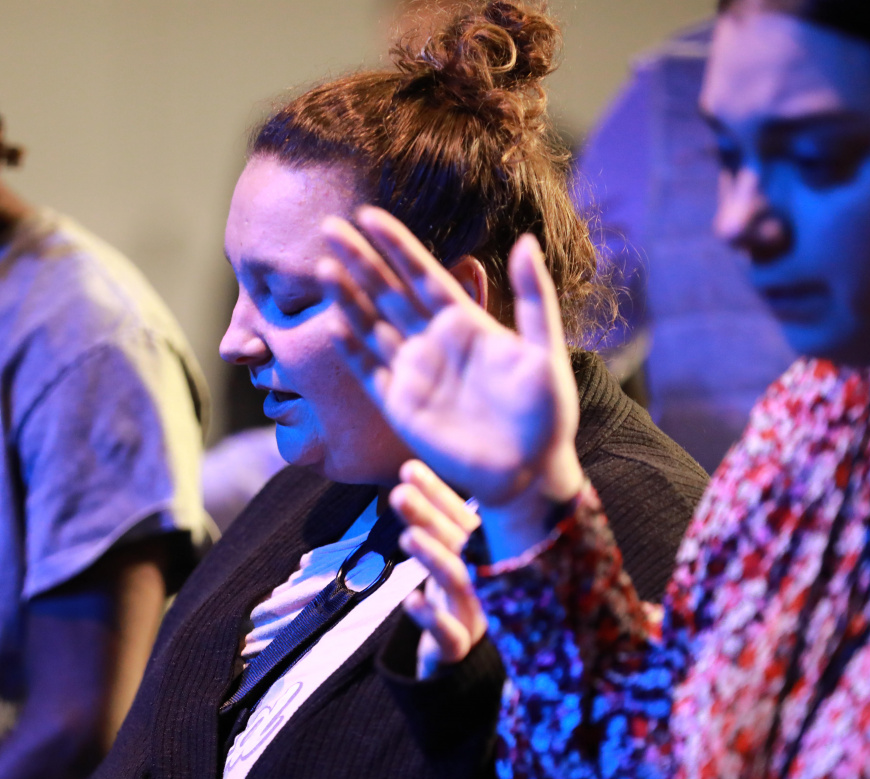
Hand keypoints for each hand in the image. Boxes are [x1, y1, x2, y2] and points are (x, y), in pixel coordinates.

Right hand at [319, 207, 582, 513]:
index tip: (368, 215)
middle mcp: (433, 342)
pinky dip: (350, 348)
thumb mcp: (545, 351)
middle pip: (387, 292)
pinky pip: (368, 371)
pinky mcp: (400, 405)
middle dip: (359, 260)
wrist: (530, 471)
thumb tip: (525, 241)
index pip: (423, 274)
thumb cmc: (546, 413)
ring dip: (346, 297)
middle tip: (328, 227)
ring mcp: (413, 372)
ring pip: (371, 325)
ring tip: (323, 266)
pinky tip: (333, 323)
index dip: (396, 245)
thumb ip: (532, 298)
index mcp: (466, 322)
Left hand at [390, 460, 483, 675]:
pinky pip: (449, 634)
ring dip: (433, 557)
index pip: (460, 518)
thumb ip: (443, 528)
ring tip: (407, 536)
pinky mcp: (460, 648)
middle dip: (428, 516)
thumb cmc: (456, 604)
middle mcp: (483, 580)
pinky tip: (411, 600)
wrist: (468, 667)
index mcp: (481, 556)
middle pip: (457, 543)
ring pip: (456, 582)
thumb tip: (414, 477)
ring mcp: (475, 613)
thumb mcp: (451, 562)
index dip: (436, 493)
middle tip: (400, 493)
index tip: (408, 469)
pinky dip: (431, 617)